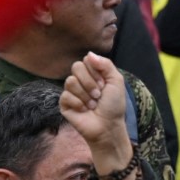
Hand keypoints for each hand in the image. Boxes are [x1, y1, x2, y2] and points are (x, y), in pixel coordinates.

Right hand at [62, 52, 134, 176]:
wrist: (108, 126)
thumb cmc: (114, 105)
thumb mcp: (116, 81)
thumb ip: (105, 64)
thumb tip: (89, 54)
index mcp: (92, 73)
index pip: (86, 60)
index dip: (96, 72)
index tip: (104, 84)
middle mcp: (80, 80)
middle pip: (76, 67)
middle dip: (90, 82)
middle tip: (98, 94)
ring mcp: (71, 92)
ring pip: (70, 81)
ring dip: (85, 94)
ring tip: (92, 104)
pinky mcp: (64, 104)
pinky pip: (65, 96)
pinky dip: (78, 104)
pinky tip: (84, 110)